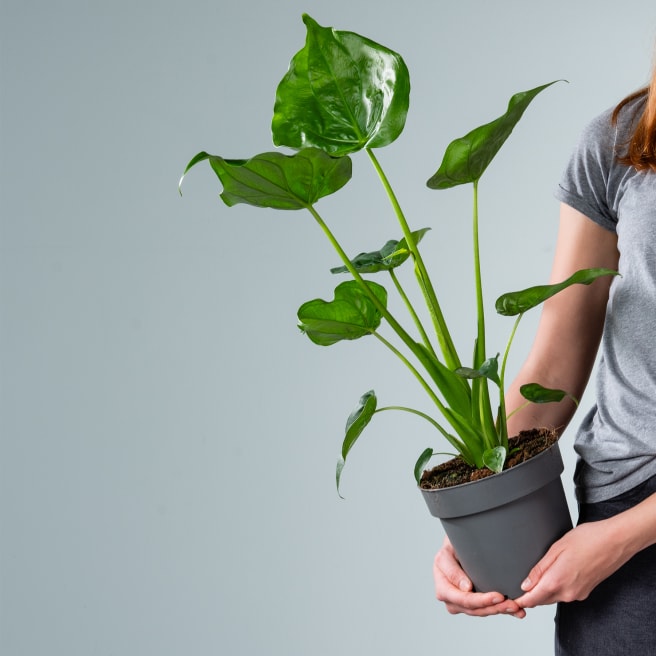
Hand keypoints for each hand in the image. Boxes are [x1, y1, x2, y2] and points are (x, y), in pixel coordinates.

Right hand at [433, 536, 525, 617]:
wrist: (457, 544)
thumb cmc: (453, 543)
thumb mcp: (449, 550)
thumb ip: (452, 569)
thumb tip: (466, 588)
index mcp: (442, 582)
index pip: (461, 598)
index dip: (480, 600)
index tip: (499, 596)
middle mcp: (448, 595)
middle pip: (472, 608)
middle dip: (494, 607)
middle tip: (512, 603)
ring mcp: (459, 601)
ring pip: (480, 611)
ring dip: (499, 610)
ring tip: (517, 607)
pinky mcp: (470, 602)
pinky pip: (485, 609)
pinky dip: (502, 610)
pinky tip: (517, 612)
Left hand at [515, 520, 634, 607]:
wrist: (615, 541)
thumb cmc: (588, 539)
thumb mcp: (556, 548)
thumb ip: (540, 569)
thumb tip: (526, 584)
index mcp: (558, 581)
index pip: (532, 600)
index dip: (519, 600)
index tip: (511, 598)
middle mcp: (568, 593)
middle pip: (542, 600)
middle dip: (530, 595)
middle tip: (520, 583)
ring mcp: (578, 593)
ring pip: (553, 597)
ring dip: (543, 590)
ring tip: (536, 575)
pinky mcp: (586, 591)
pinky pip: (565, 593)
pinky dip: (556, 587)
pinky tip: (555, 573)